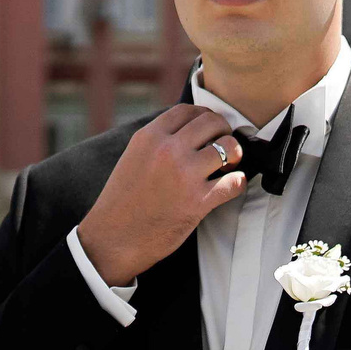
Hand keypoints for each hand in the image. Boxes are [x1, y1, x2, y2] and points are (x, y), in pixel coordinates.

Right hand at [75, 104, 247, 285]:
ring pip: (228, 148)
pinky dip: (238, 182)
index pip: (187, 110)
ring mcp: (185, 175)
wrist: (112, 239)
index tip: (209, 127)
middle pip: (212, 122)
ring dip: (234, 155)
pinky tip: (231, 185)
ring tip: (228, 166)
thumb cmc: (122, 201)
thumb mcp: (133, 158)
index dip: (204, 115)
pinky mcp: (198, 201)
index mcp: (149, 137)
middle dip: (223, 130)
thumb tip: (187, 130)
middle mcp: (168, 150)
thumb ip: (157, 142)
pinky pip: (234, 182)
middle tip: (223, 144)